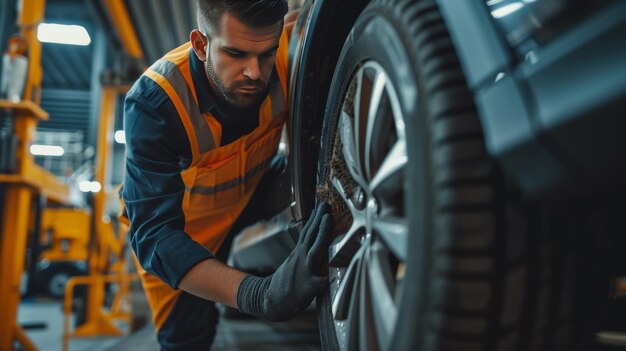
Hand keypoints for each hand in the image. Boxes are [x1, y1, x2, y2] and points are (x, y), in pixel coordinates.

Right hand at [237, 202, 333, 320]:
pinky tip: (340, 266)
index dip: (314, 219)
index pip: (307, 233)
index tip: (320, 207)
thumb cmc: (287, 283)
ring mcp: (306, 271)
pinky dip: (329, 274)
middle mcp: (301, 259)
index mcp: (298, 254)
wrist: (271, 300)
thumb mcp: (294, 263)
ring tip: (328, 219)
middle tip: (326, 205)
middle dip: (319, 220)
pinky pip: (323, 280)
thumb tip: (314, 242)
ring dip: (322, 233)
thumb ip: (304, 253)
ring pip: (316, 249)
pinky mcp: (310, 286)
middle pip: (311, 236)